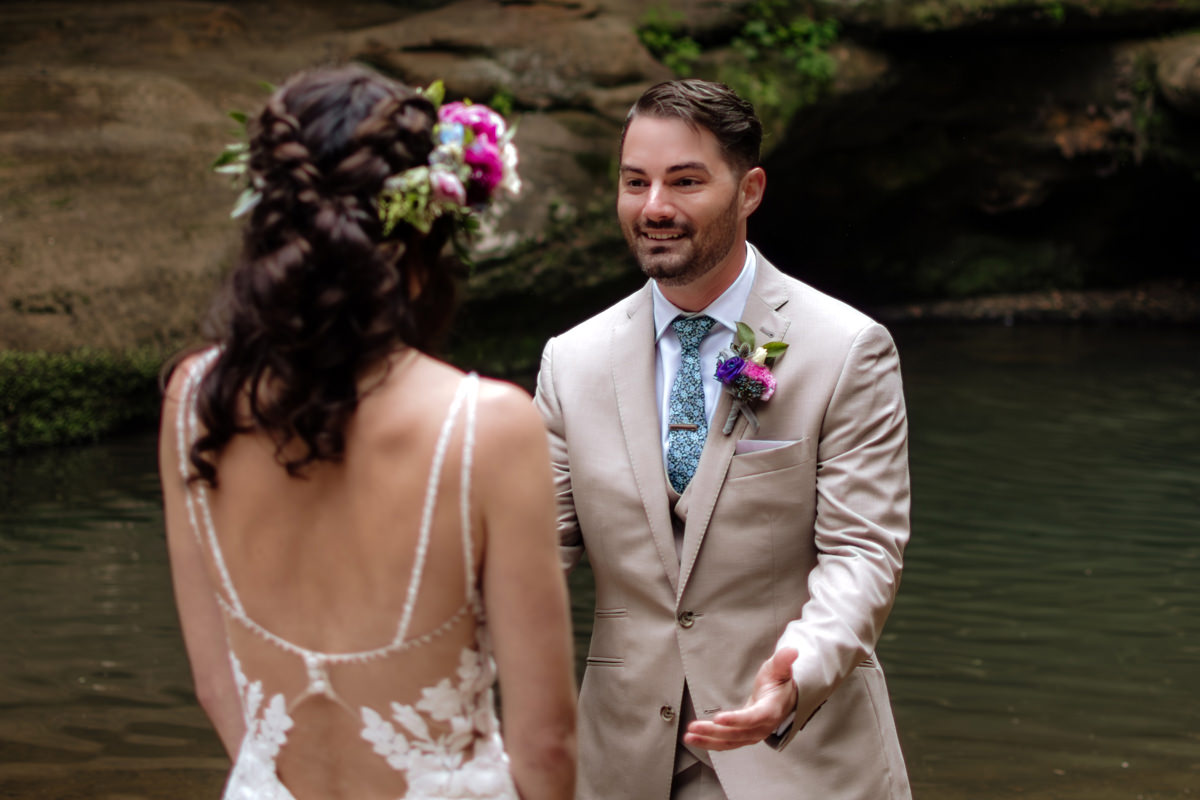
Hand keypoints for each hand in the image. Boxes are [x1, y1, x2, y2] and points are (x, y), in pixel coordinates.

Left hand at [682, 648, 798, 750]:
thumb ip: (783, 660)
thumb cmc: (779, 682)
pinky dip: (710, 743)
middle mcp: (762, 727)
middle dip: (714, 731)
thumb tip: (792, 650)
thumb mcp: (780, 668)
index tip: (718, 718)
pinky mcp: (744, 736)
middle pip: (737, 733)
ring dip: (708, 740)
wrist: (784, 699)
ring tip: (689, 736)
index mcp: (771, 710)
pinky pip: (727, 743)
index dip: (736, 719)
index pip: (753, 717)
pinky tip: (694, 739)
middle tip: (693, 727)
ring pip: (729, 741)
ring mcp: (753, 734)